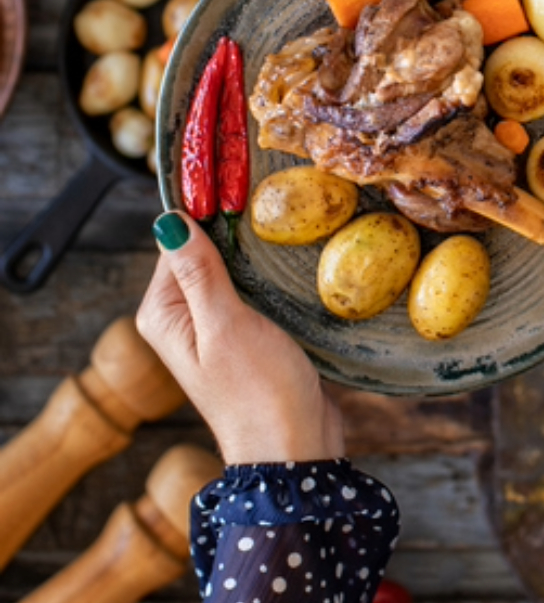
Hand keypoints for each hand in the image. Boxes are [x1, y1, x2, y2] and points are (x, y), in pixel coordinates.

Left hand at [136, 211, 342, 463]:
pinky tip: (294, 264)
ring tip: (291, 228)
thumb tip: (169, 221)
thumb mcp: (227, 325)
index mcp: (162, 314)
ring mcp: (214, 328)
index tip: (243, 183)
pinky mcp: (247, 335)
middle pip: (204, 253)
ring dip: (257, 253)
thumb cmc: (257, 391)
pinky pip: (252, 290)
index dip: (207, 212)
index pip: (176, 242)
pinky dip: (270, 275)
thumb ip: (199, 273)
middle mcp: (182, 318)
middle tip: (278, 203)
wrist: (292, 447)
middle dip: (235, 230)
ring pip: (232, 270)